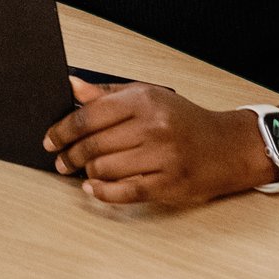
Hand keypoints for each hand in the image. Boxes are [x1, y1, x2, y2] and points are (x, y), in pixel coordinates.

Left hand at [43, 78, 275, 207]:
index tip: (50, 138)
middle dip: (70, 154)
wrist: (229, 146)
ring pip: (105, 169)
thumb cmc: (185, 120)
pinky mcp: (169, 185)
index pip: (89, 116)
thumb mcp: (148, 96)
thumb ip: (107, 94)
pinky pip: (125, 192)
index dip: (62, 129)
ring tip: (81, 170)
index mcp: (144, 101)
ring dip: (86, 172)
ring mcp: (162, 158)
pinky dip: (103, 192)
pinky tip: (93, 187)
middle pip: (94, 145)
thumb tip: (71, 86)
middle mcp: (153, 128)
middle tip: (61, 159)